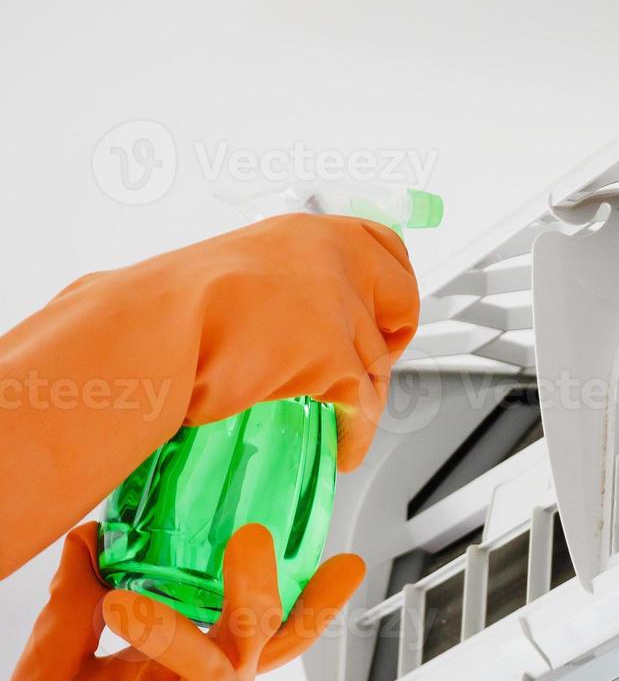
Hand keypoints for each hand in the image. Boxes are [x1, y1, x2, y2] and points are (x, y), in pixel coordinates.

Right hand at [0, 214, 419, 577]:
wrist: (155, 332)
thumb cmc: (170, 309)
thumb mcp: (235, 272)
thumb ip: (277, 285)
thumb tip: (280, 314)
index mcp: (309, 233)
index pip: (384, 246)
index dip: (390, 285)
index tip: (390, 308)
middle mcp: (335, 261)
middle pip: (401, 300)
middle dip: (392, 337)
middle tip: (373, 362)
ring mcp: (341, 308)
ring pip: (379, 359)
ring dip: (366, 391)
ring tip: (347, 414)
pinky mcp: (336, 355)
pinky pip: (363, 403)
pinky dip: (356, 431)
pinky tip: (345, 447)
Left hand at [0, 524, 362, 680]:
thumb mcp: (50, 666)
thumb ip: (72, 607)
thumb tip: (87, 538)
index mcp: (185, 656)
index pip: (244, 612)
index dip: (284, 580)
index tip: (330, 551)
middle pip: (256, 633)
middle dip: (262, 588)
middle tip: (254, 541)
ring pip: (220, 671)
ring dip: (178, 636)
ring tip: (123, 607)